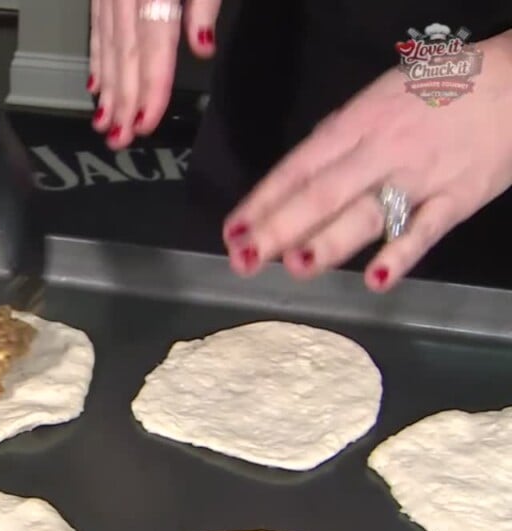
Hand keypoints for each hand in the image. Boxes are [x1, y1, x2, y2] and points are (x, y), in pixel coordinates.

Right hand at [88, 0, 221, 148]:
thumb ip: (204, 5)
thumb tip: (203, 46)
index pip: (153, 48)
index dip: (150, 88)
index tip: (145, 122)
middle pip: (125, 56)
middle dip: (122, 101)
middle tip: (120, 137)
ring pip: (107, 48)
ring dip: (106, 90)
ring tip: (104, 123)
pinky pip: (95, 29)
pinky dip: (96, 60)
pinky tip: (95, 85)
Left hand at [221, 34, 511, 291]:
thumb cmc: (434, 90)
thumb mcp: (375, 101)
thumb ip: (337, 143)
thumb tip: (296, 182)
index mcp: (355, 124)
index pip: (298, 168)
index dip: (263, 200)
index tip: (232, 230)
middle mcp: (381, 150)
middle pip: (321, 194)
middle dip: (279, 228)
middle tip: (244, 258)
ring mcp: (420, 176)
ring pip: (367, 213)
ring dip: (329, 241)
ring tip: (295, 266)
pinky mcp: (458, 198)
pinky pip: (426, 229)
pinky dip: (401, 254)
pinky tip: (376, 280)